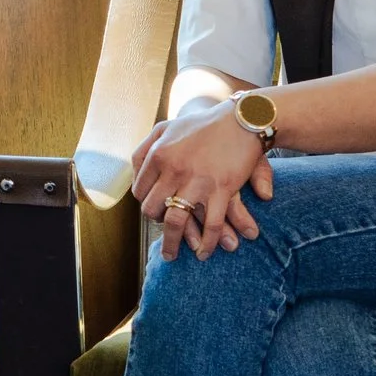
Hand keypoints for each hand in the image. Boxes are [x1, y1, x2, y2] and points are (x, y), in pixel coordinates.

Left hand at [130, 102, 271, 262]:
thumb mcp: (166, 128)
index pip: (141, 191)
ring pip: (177, 221)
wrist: (241, 119)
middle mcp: (173, 169)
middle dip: (157, 224)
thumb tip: (134, 173)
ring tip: (172, 256)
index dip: (146, 204)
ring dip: (174, 243)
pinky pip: (210, 223)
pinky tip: (204, 252)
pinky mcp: (221, 189)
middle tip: (163, 233)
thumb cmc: (203, 124)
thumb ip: (145, 148)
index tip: (153, 211)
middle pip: (153, 208)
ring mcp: (196, 180)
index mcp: (158, 155)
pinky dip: (206, 242)